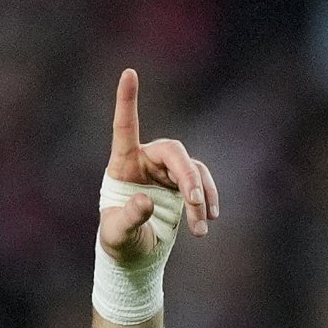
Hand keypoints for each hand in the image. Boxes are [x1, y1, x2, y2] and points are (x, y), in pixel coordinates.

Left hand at [98, 67, 220, 259]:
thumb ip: (129, 217)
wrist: (134, 255)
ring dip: (200, 196)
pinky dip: (208, 200)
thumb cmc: (119, 240)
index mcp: (123, 164)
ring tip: (200, 229)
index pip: (125, 127)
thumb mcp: (117, 234)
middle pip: (174, 152)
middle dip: (187, 177)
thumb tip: (146, 201)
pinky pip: (201, 183)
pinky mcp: (183, 184)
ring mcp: (166, 171)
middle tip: (195, 203)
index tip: (129, 72)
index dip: (127, 100)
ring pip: (192, 170)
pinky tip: (210, 218)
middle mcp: (146, 160)